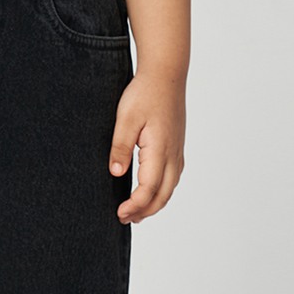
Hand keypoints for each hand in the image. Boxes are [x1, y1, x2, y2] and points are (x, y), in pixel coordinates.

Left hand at [107, 69, 186, 223]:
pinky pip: (173, 177)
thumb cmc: (144, 93)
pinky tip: (151, 192)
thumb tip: (115, 173)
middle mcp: (173, 153)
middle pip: (163, 194)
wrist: (166, 74)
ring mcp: (177, 150)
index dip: (135, 205)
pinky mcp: (177, 146)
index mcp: (160, 149)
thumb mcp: (126, 119)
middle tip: (124, 219)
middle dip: (145, 211)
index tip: (120, 213)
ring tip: (136, 213)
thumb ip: (120, 147)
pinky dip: (162, 191)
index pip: (149, 188)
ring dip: (154, 203)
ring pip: (170, 187)